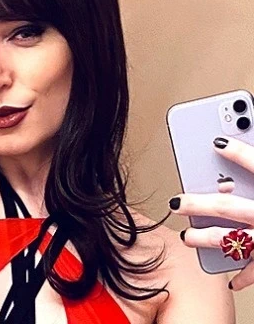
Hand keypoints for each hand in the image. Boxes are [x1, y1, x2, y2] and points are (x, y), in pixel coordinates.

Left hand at [169, 137, 253, 290]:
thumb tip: (232, 146)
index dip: (239, 154)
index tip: (215, 142)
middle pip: (233, 208)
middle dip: (201, 205)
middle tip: (177, 204)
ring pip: (237, 240)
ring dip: (209, 239)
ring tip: (187, 238)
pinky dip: (243, 274)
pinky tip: (229, 279)